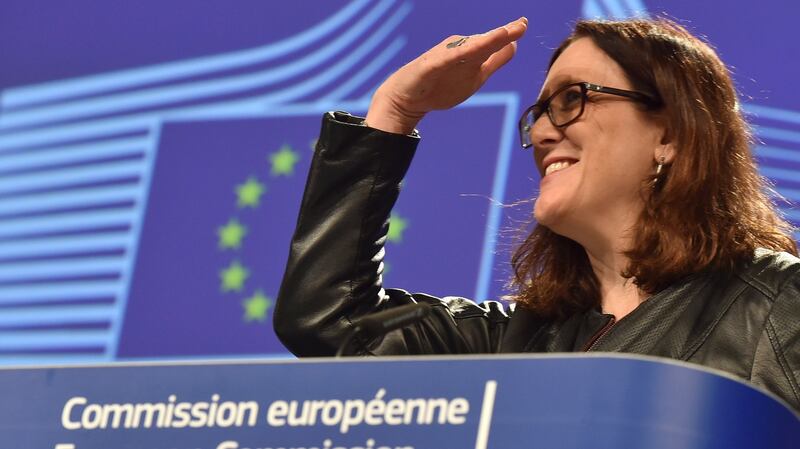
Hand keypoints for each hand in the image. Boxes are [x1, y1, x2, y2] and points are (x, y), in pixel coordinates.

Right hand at [365, 17, 527, 133]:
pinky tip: (473, 50)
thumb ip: (493, 60)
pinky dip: (460, 53)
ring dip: (486, 41)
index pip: (494, 43)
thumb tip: (514, 45)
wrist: (407, 99)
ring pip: (469, 48)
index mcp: (472, 53)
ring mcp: (445, 56)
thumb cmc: (440, 86)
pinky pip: (447, 59)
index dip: (510, 34)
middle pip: (484, 43)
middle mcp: (460, 49)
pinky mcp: (430, 66)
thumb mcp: (475, 74)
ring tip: (505, 33)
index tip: (524, 24)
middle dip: (502, 35)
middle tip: (521, 25)